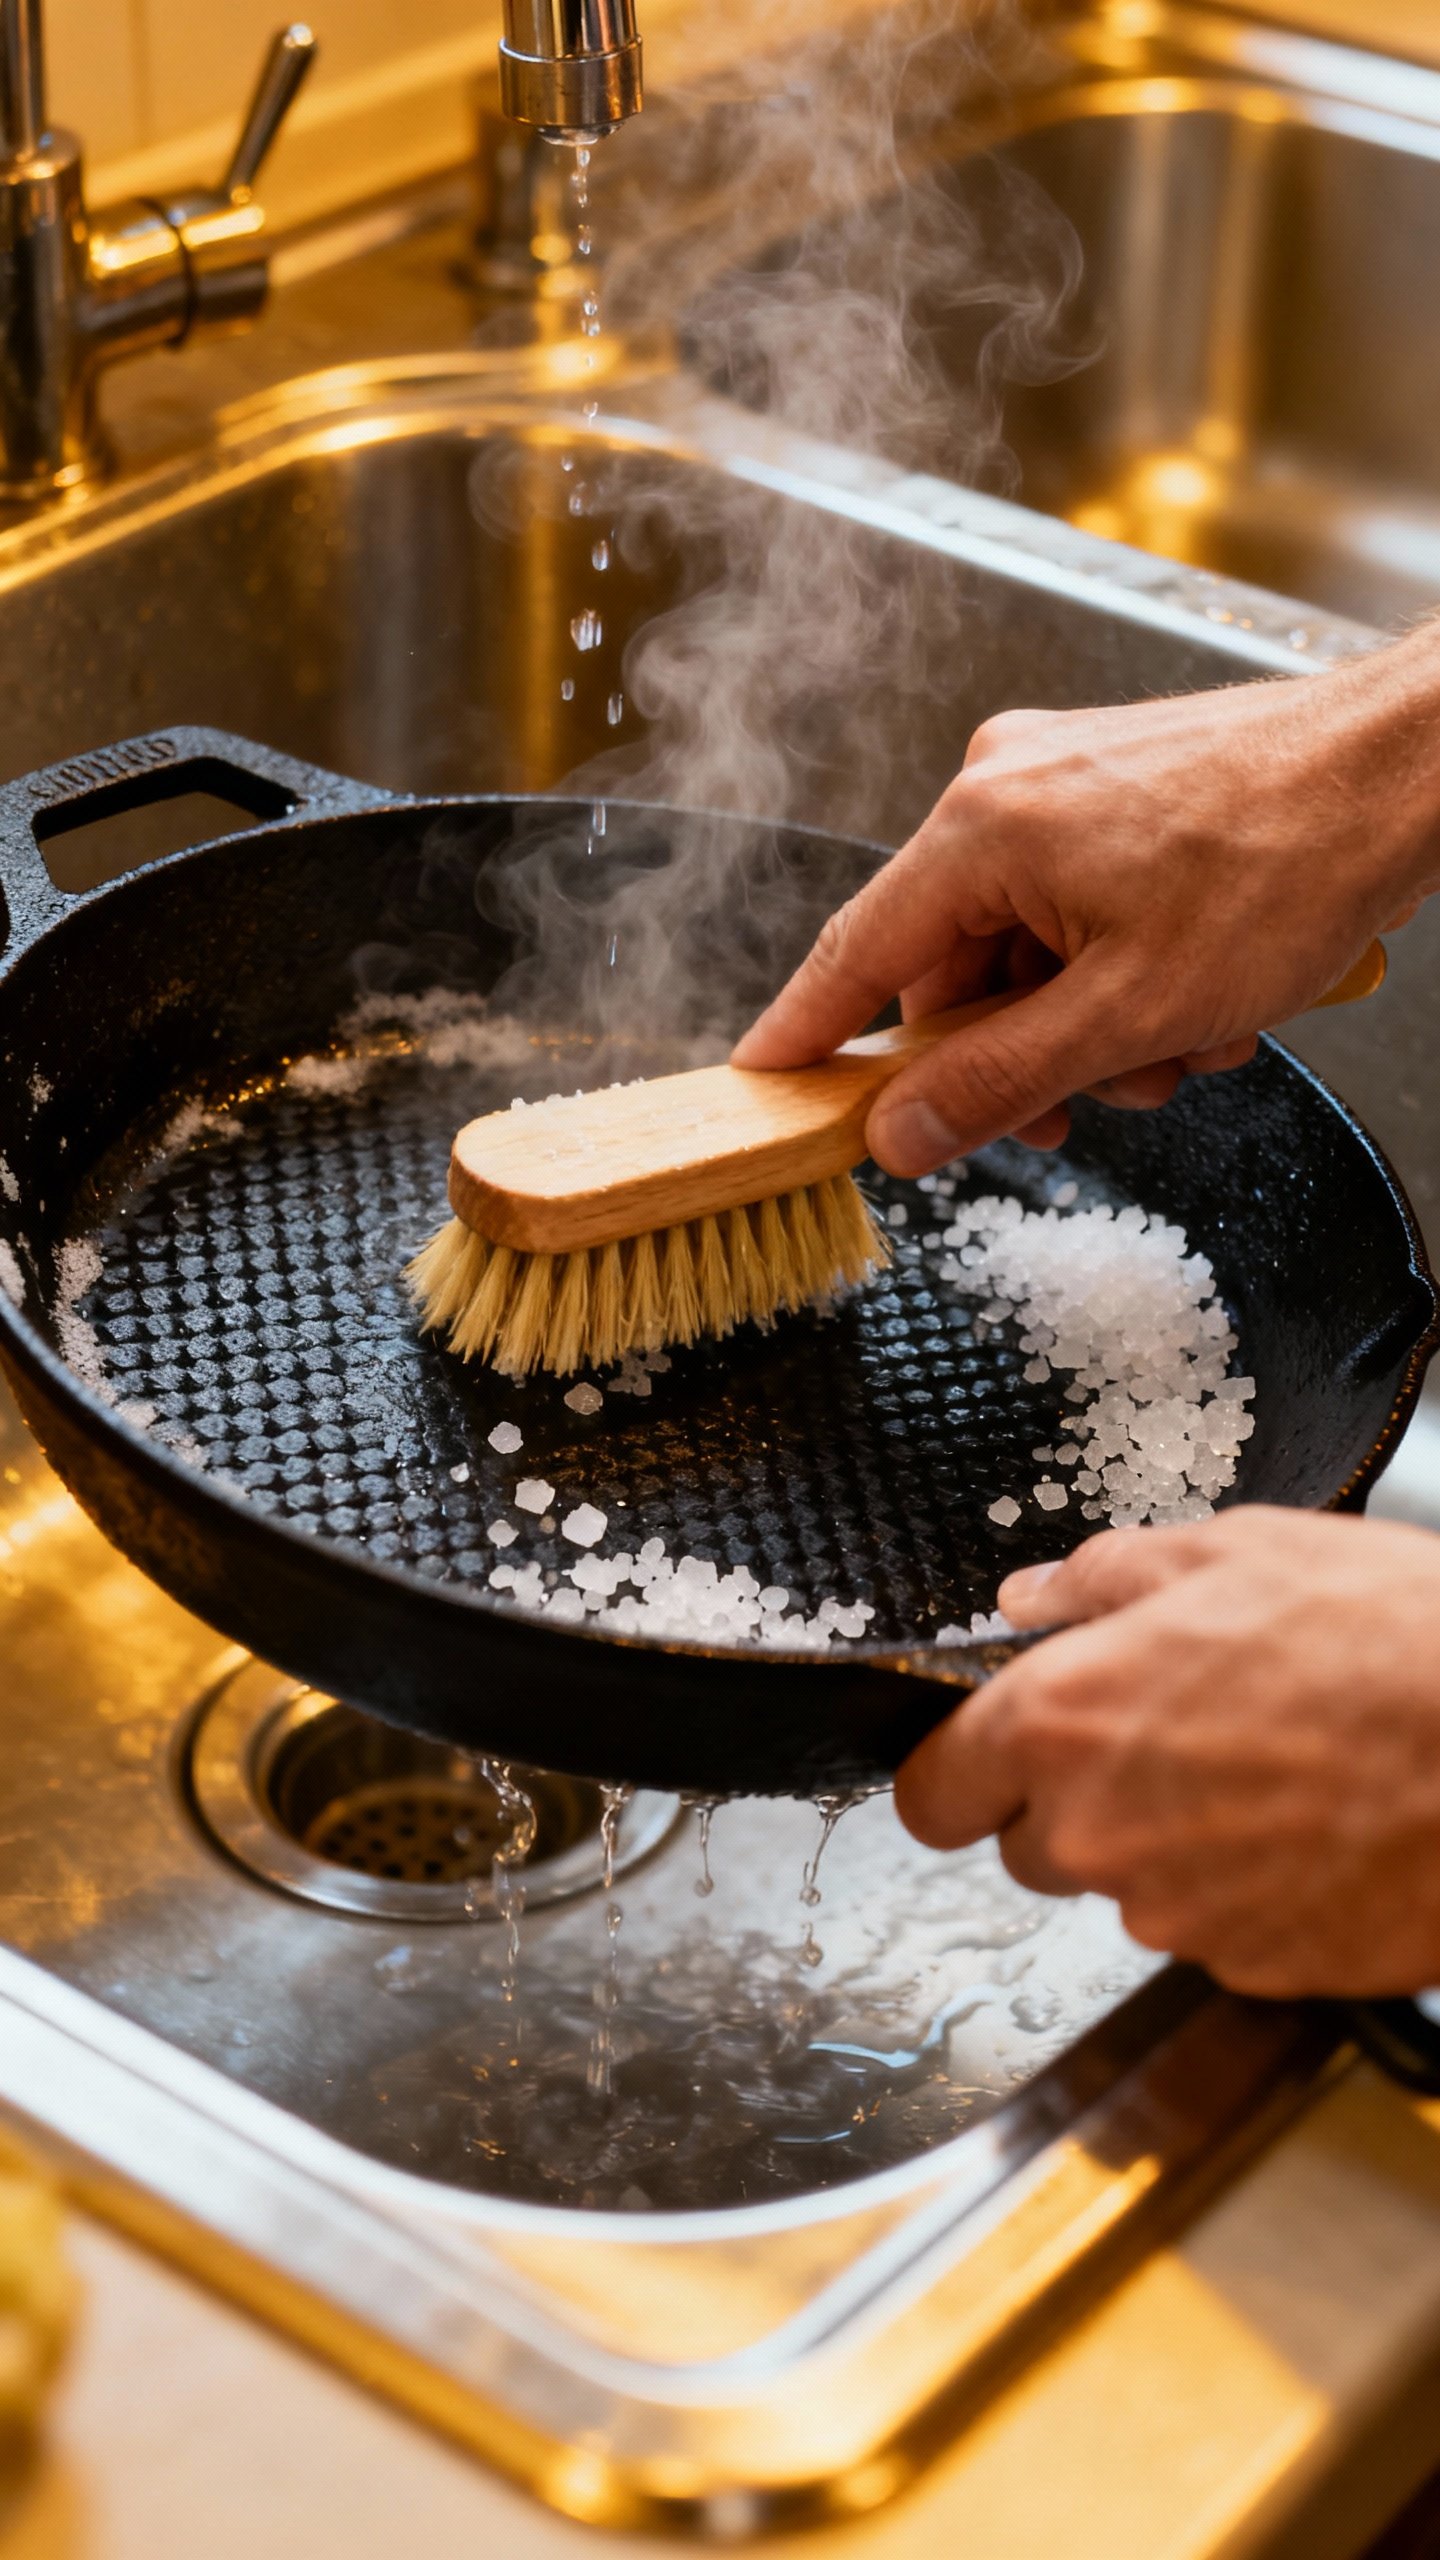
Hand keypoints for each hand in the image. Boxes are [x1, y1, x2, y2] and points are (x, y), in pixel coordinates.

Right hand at [735, 631, 1439, 1174]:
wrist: (1408, 769)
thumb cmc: (1294, 857)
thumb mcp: (1131, 1013)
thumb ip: (999, 1082)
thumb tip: (899, 1133)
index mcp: (982, 828)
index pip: (853, 954)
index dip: (804, 1039)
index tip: (761, 1092)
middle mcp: (1006, 789)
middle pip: (954, 972)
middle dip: (1020, 1056)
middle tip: (1082, 1109)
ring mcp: (1064, 784)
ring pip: (1028, 954)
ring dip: (1093, 1026)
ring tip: (1184, 1042)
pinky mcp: (1116, 792)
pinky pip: (1079, 914)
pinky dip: (1126, 975)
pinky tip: (1200, 997)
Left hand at [892, 1509, 1439, 1998]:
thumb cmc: (1387, 1639)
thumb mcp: (1230, 1553)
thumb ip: (1102, 1581)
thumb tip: (1032, 1599)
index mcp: (1062, 1723)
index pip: (933, 1796)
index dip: (960, 1774)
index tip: (986, 1761)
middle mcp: (1098, 1835)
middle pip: (1030, 1848)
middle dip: (1077, 1801)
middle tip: (1173, 1736)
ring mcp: (1177, 1915)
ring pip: (1128, 1889)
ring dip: (1171, 1842)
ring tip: (1270, 1767)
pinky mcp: (1254, 1966)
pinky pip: (1215, 1929)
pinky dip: (1247, 1888)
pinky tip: (1311, 1823)